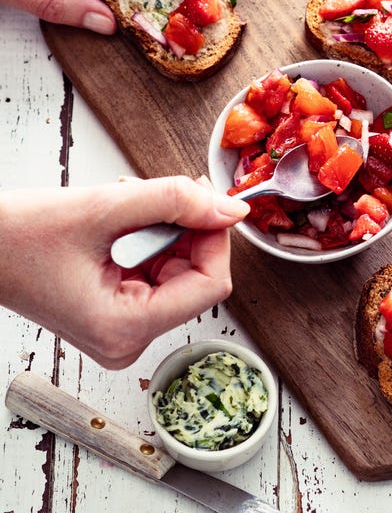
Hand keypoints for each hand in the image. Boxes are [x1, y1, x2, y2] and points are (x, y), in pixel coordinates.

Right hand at [0, 176, 249, 368]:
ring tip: (130, 205)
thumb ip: (175, 202)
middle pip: (198, 277)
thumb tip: (229, 209)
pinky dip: (152, 240)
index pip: (212, 285)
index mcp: (125, 328)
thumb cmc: (17, 237)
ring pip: (180, 271)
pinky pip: (158, 273)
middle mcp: (127, 339)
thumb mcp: (104, 207)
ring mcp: (123, 329)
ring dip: (167, 230)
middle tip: (161, 193)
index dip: (217, 237)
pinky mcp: (117, 314)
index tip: (208, 199)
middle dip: (188, 229)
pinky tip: (125, 220)